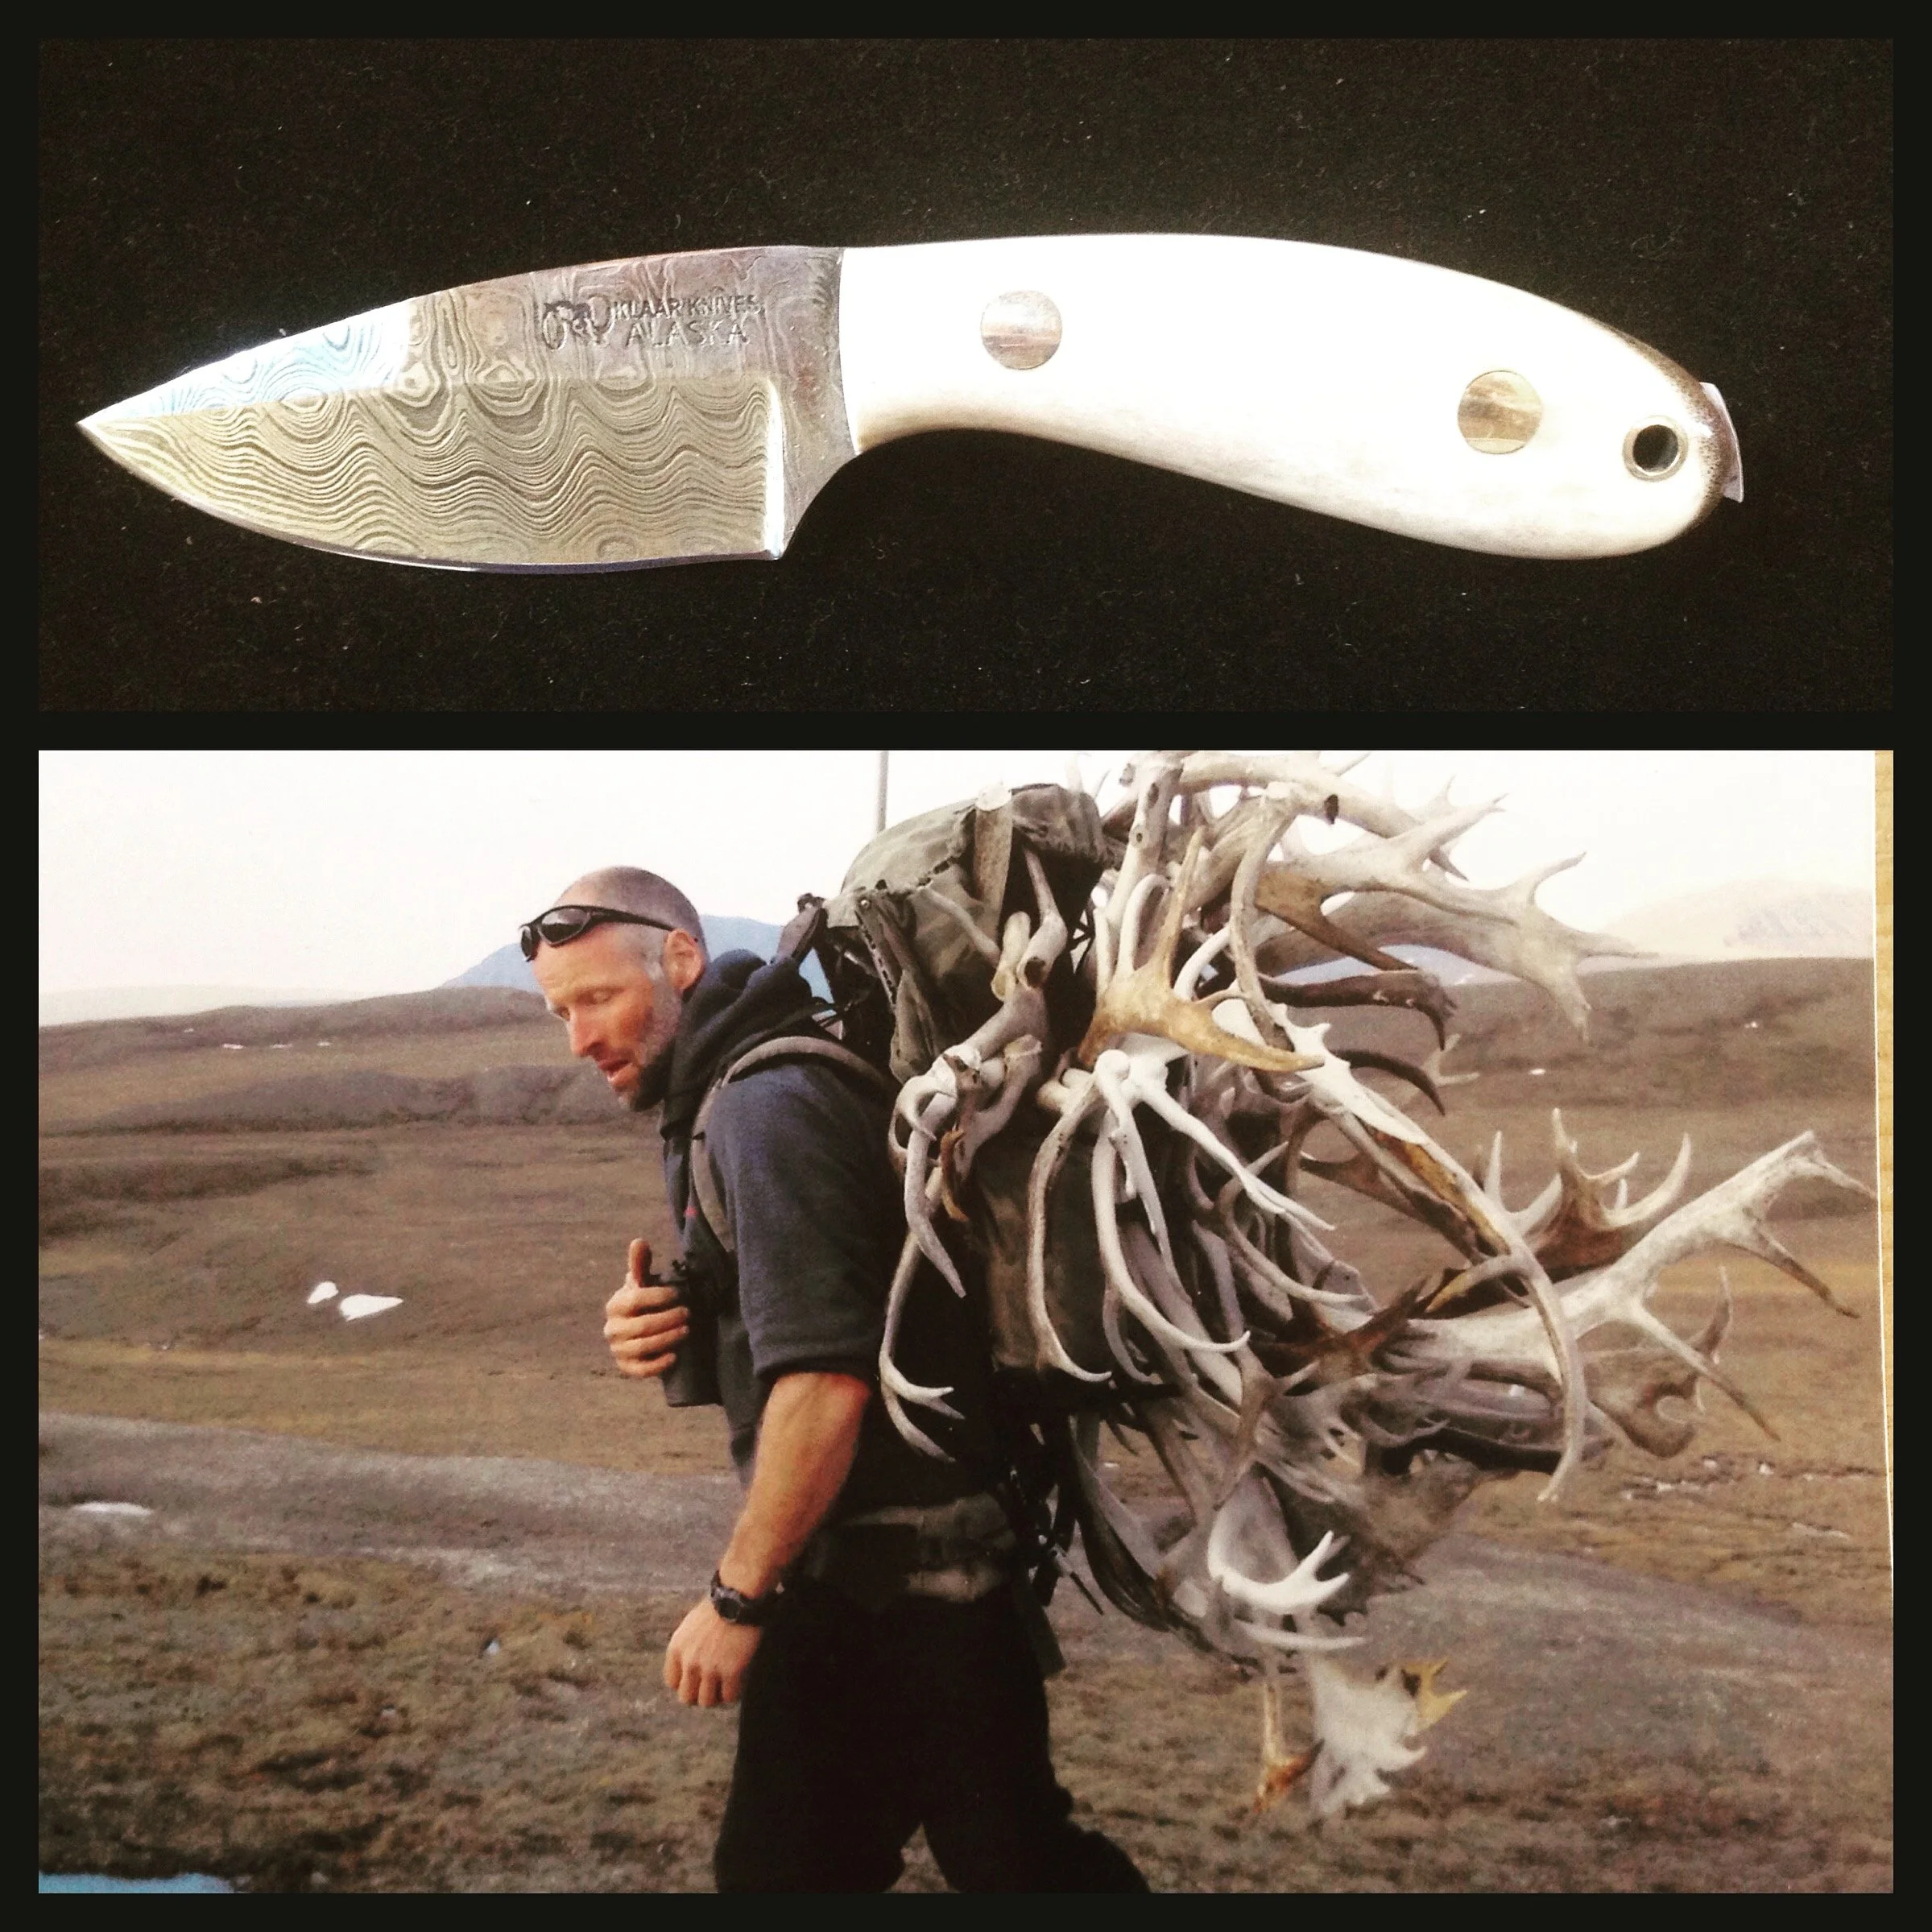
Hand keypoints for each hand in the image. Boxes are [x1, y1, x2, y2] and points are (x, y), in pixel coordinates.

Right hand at [603, 1238, 689, 1379]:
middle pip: (642, 1326)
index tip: (677, 1294)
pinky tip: (674, 1356)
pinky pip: (640, 1370)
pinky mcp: (626, 1367)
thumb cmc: (642, 1302)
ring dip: (667, 1338)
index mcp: (615, 1305)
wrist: (637, 1329)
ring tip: (687, 1330)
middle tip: (688, 1313)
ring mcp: (618, 1349)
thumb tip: (639, 1241)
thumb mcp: (641, 1283)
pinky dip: (658, 1365)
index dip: (658, 1296)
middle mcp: (612, 1329)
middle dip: (668, 1319)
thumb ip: (640, 1264)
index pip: (635, 1300)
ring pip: (643, 1347)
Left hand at [664, 1597, 761, 1706]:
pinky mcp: (732, 1671)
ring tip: (725, 1686)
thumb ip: (686, 1648)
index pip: (672, 1682)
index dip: (684, 1683)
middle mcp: (690, 1662)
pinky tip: (738, 1682)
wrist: (738, 1597)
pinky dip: (734, 1693)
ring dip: (716, 1695)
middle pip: (686, 1697)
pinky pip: (729, 1697)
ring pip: (706, 1701)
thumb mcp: (690, 1625)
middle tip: (711, 1686)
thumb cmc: (718, 1606)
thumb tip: (689, 1665)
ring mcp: (710, 1668)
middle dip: (698, 1693)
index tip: (695, 1681)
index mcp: (676, 1649)